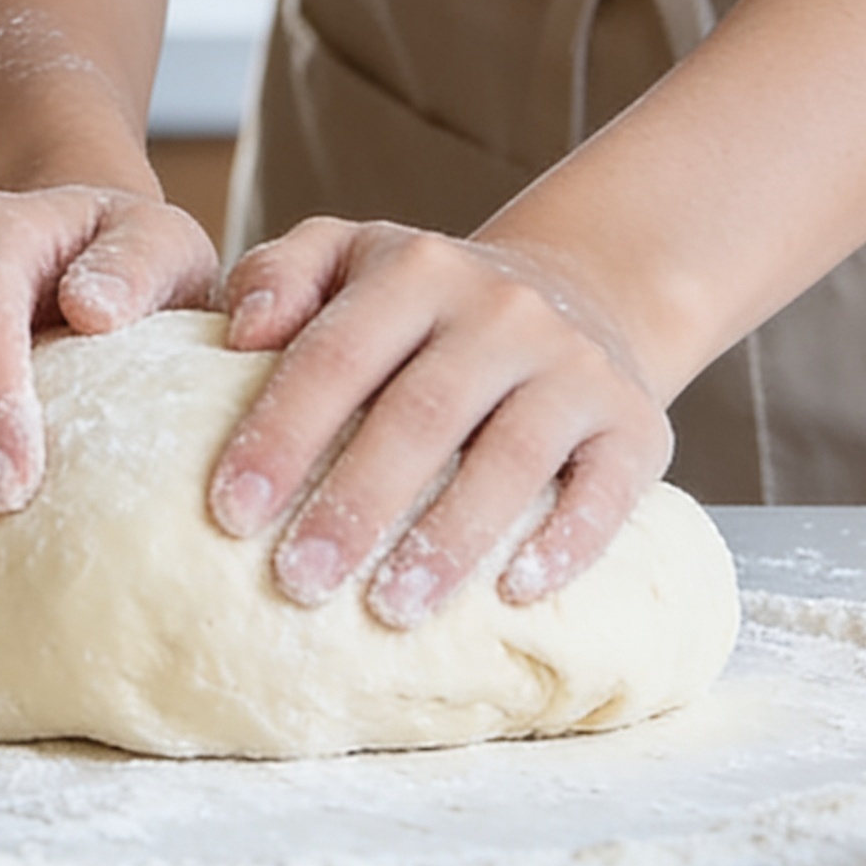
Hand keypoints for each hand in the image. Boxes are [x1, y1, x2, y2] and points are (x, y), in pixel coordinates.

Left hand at [208, 220, 671, 621]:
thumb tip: (238, 336)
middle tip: (298, 582)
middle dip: (354, 504)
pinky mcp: (635, 423)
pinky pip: (605, 489)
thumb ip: (278, 276)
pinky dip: (565, 543)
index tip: (230, 512)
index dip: (281, 433)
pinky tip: (517, 592)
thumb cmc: (431, 301)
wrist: (581, 291)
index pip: (336, 355)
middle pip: (419, 415)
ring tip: (390, 609)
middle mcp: (499, 310)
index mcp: (415, 270)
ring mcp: (573, 366)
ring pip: (509, 460)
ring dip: (447, 541)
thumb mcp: (350, 255)